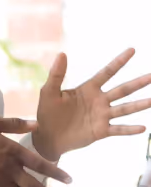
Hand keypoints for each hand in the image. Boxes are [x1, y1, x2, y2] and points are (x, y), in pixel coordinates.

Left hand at [33, 48, 150, 160]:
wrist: (47, 136)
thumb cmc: (47, 112)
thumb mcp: (49, 91)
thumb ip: (56, 74)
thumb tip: (62, 53)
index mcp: (88, 88)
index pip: (107, 72)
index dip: (119, 61)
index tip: (132, 50)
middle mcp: (99, 100)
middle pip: (122, 90)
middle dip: (137, 83)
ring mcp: (101, 116)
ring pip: (124, 109)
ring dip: (139, 105)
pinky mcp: (101, 131)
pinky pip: (118, 129)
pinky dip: (130, 129)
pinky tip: (143, 128)